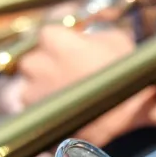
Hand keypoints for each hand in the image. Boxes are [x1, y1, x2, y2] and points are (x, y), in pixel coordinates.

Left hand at [18, 25, 155, 145]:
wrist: (125, 122)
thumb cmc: (125, 77)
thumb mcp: (117, 40)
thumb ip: (93, 34)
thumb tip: (85, 37)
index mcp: (54, 41)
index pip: (46, 34)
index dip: (58, 43)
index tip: (69, 50)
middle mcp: (36, 65)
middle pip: (32, 60)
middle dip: (45, 66)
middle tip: (67, 74)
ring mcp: (31, 94)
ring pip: (30, 87)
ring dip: (43, 90)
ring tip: (67, 98)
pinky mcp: (32, 120)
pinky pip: (33, 112)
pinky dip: (45, 113)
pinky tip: (65, 114)